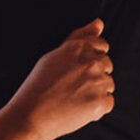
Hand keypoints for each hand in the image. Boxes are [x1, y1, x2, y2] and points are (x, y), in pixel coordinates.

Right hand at [16, 20, 114, 139]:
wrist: (30, 117)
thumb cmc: (38, 87)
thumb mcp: (53, 56)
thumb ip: (80, 37)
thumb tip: (99, 23)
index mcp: (78, 47)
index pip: (101, 46)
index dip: (92, 58)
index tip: (81, 69)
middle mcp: (91, 62)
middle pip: (107, 65)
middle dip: (95, 75)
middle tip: (73, 87)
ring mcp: (97, 82)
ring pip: (109, 84)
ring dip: (96, 92)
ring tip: (74, 99)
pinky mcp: (100, 102)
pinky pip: (109, 102)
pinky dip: (97, 108)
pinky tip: (79, 109)